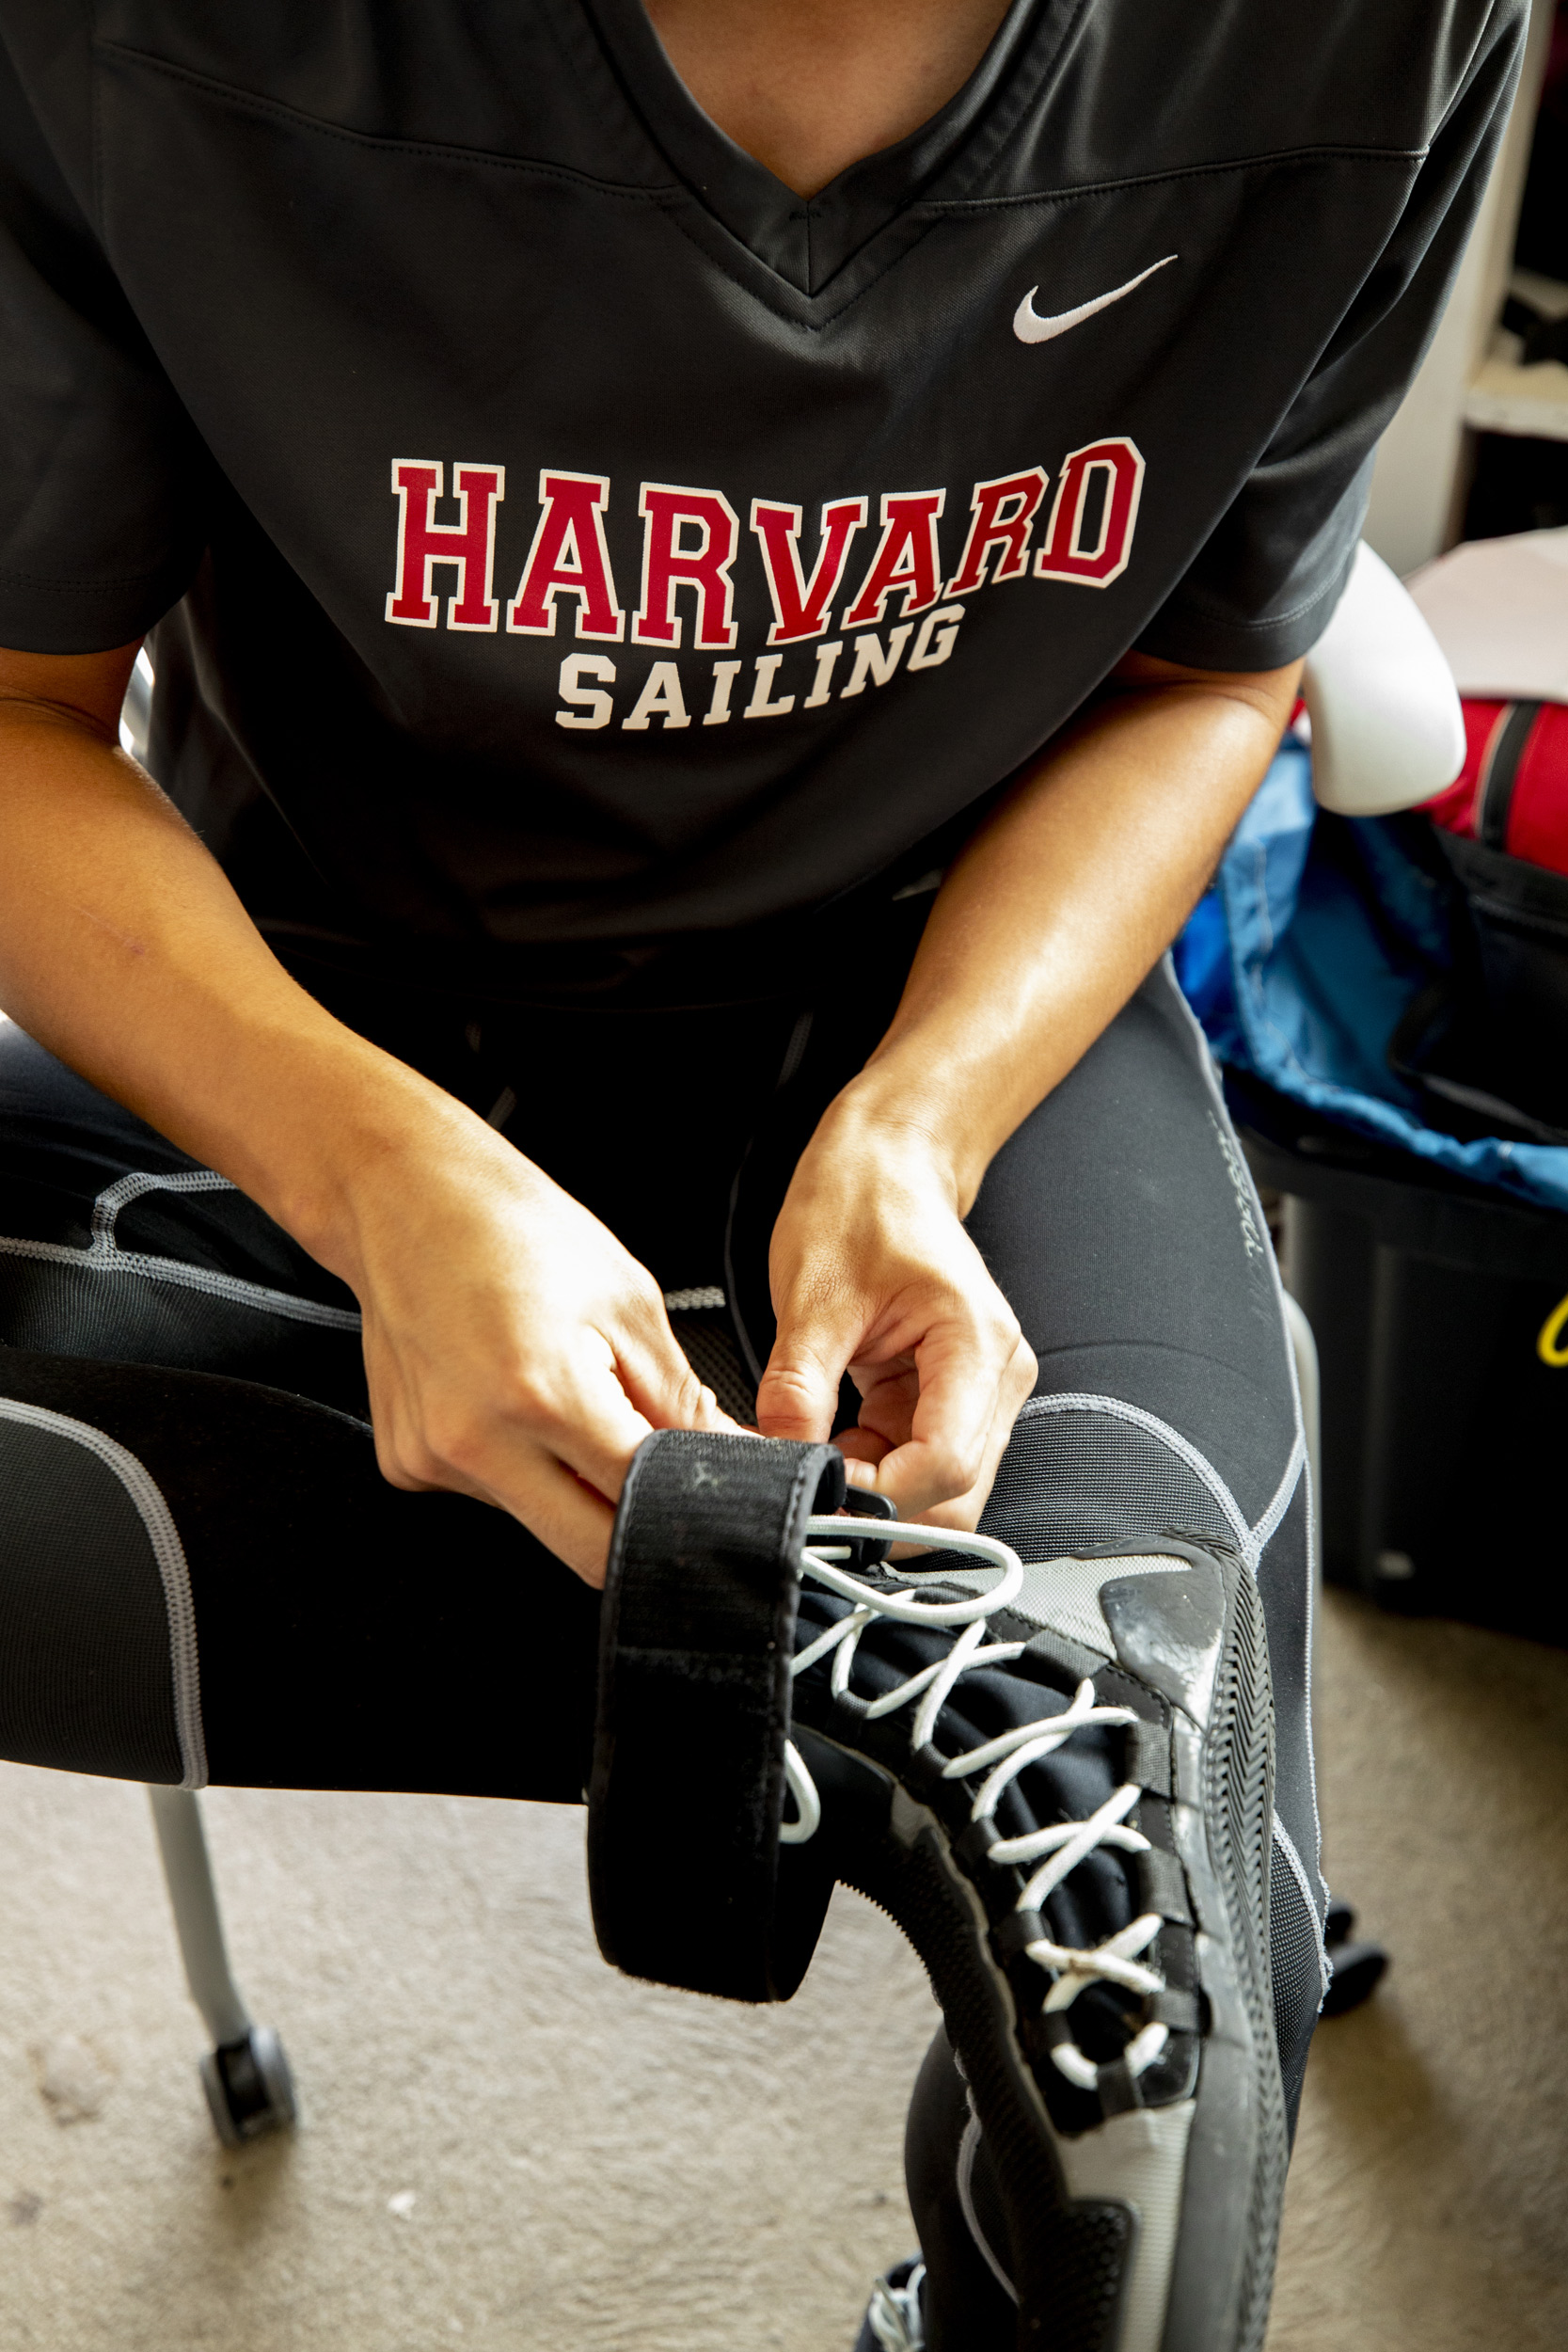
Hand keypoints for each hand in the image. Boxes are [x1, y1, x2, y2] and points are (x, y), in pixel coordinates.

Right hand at [334, 1094, 741, 1585]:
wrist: (403, 1198)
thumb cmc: (513, 1229)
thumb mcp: (625, 1301)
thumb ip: (679, 1400)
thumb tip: (729, 1458)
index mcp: (539, 1392)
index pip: (641, 1499)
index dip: (695, 1497)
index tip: (718, 1485)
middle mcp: (475, 1440)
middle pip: (590, 1553)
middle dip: (640, 1524)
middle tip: (660, 1472)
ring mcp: (432, 1460)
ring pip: (543, 1525)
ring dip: (579, 1488)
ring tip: (570, 1401)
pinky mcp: (407, 1465)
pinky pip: (495, 1498)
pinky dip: (526, 1469)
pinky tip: (517, 1403)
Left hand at [755, 1096, 1036, 1528]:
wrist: (885, 1166)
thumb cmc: (861, 1205)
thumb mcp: (812, 1295)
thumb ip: (797, 1387)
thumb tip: (782, 1461)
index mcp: (974, 1341)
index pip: (946, 1463)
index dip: (879, 1491)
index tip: (817, 1486)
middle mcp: (994, 1376)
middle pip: (956, 1494)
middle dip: (882, 1507)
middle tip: (811, 1493)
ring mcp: (977, 1392)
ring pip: (940, 1491)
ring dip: (876, 1491)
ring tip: (815, 1455)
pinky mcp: (949, 1399)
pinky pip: (919, 1465)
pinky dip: (873, 1470)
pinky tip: (832, 1442)